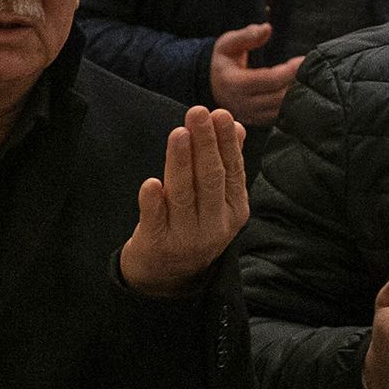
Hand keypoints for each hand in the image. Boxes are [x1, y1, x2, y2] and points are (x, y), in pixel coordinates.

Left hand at [117, 106, 249, 296]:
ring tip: (179, 133)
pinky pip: (156, 220)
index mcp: (234, 211)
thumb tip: (237, 126)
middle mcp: (214, 225)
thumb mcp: (218, 200)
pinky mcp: (158, 244)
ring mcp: (187, 237)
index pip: (232, 171)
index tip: (220, 114)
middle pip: (210, 179)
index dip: (226, 143)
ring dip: (180, 162)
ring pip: (184, 194)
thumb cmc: (193, 225)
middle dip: (205, 143)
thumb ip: (227, 165)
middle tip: (197, 112)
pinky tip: (151, 183)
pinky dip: (154, 202)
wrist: (167, 275)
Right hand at [208, 24, 304, 128]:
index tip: (302, 60)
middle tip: (311, 69)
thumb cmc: (224, 61)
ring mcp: (250, 115)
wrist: (213, 85)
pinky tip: (300, 91)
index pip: (268, 80)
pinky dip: (293, 105)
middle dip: (297, 82)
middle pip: (278, 97)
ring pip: (281, 110)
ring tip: (308, 79)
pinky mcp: (259, 121)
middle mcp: (241, 103)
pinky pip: (280, 117)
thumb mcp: (228, 44)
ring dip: (298, 95)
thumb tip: (266, 28)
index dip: (288, 71)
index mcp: (233, 83)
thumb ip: (247, 36)